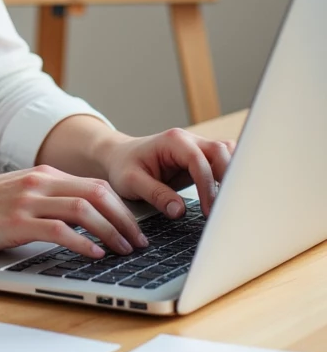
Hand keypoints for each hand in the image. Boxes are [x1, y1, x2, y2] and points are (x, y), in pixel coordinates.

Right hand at [0, 165, 149, 260]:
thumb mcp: (17, 195)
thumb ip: (45, 200)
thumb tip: (79, 220)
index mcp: (42, 175)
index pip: (96, 186)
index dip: (122, 207)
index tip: (135, 227)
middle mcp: (39, 183)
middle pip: (98, 194)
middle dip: (125, 219)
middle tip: (139, 242)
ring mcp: (28, 201)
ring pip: (85, 210)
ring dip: (111, 232)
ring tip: (124, 250)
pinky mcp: (16, 223)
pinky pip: (60, 230)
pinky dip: (84, 243)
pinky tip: (94, 255)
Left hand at [101, 128, 234, 217]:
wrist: (119, 157)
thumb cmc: (123, 166)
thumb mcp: (131, 182)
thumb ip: (156, 195)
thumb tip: (179, 211)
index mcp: (173, 141)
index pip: (199, 161)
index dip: (207, 186)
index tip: (209, 211)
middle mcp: (189, 140)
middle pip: (221, 152)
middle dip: (228, 179)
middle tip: (227, 209)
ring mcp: (197, 147)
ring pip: (227, 154)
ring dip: (233, 175)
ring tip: (232, 203)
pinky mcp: (201, 159)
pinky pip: (223, 162)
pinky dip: (230, 175)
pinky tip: (229, 196)